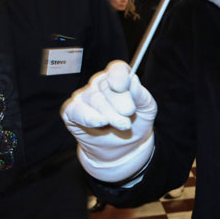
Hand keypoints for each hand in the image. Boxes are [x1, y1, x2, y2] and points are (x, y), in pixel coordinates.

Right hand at [62, 60, 156, 181]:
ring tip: (122, 125)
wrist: (126, 148)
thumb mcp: (147, 109)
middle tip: (129, 115)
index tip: (122, 87)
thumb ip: (141, 94)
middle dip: (119, 102)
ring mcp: (85, 98)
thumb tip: (133, 80)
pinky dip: (88, 116)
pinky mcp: (72, 113)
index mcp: (118, 79)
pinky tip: (100, 122)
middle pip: (105, 86)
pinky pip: (74, 110)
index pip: (116, 69)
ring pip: (93, 98)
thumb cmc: (136, 123)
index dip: (118, 75)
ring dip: (109, 114)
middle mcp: (100, 85)